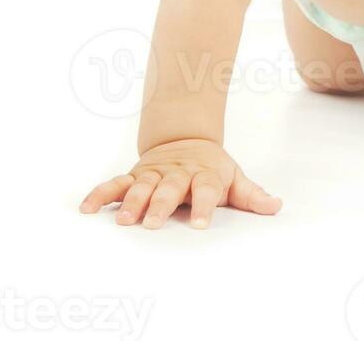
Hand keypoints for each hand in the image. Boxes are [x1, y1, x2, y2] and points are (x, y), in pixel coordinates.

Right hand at [79, 138, 281, 229]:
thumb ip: (251, 194)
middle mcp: (177, 173)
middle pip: (169, 188)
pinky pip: (116, 184)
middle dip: (161, 204)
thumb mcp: (233, 177)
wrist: (186, 138)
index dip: (203, 205)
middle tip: (154, 223)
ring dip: (132, 201)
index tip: (200, 224)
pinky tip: (87, 208)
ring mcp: (154, 173)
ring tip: (123, 220)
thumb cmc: (211, 168)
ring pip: (141, 186)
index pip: (205, 188)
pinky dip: (101, 194)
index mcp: (203, 174)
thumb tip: (276, 206)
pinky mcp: (135, 175)